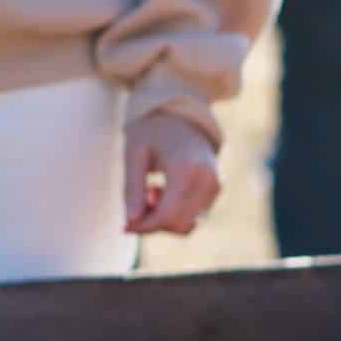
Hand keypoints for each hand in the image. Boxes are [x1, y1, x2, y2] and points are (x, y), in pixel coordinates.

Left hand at [124, 112, 220, 236]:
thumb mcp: (134, 154)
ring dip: (164, 219)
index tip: (125, 226)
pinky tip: (164, 191)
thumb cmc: (153, 131)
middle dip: (153, 223)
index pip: (167, 215)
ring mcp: (215, 186)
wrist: (182, 115)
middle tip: (138, 201)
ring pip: (188, 225)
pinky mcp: (215, 190)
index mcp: (186, 168)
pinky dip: (175, 213)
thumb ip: (132, 189)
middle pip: (179, 224)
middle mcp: (207, 180)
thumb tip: (131, 222)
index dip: (144, 226)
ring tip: (152, 190)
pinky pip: (194, 216)